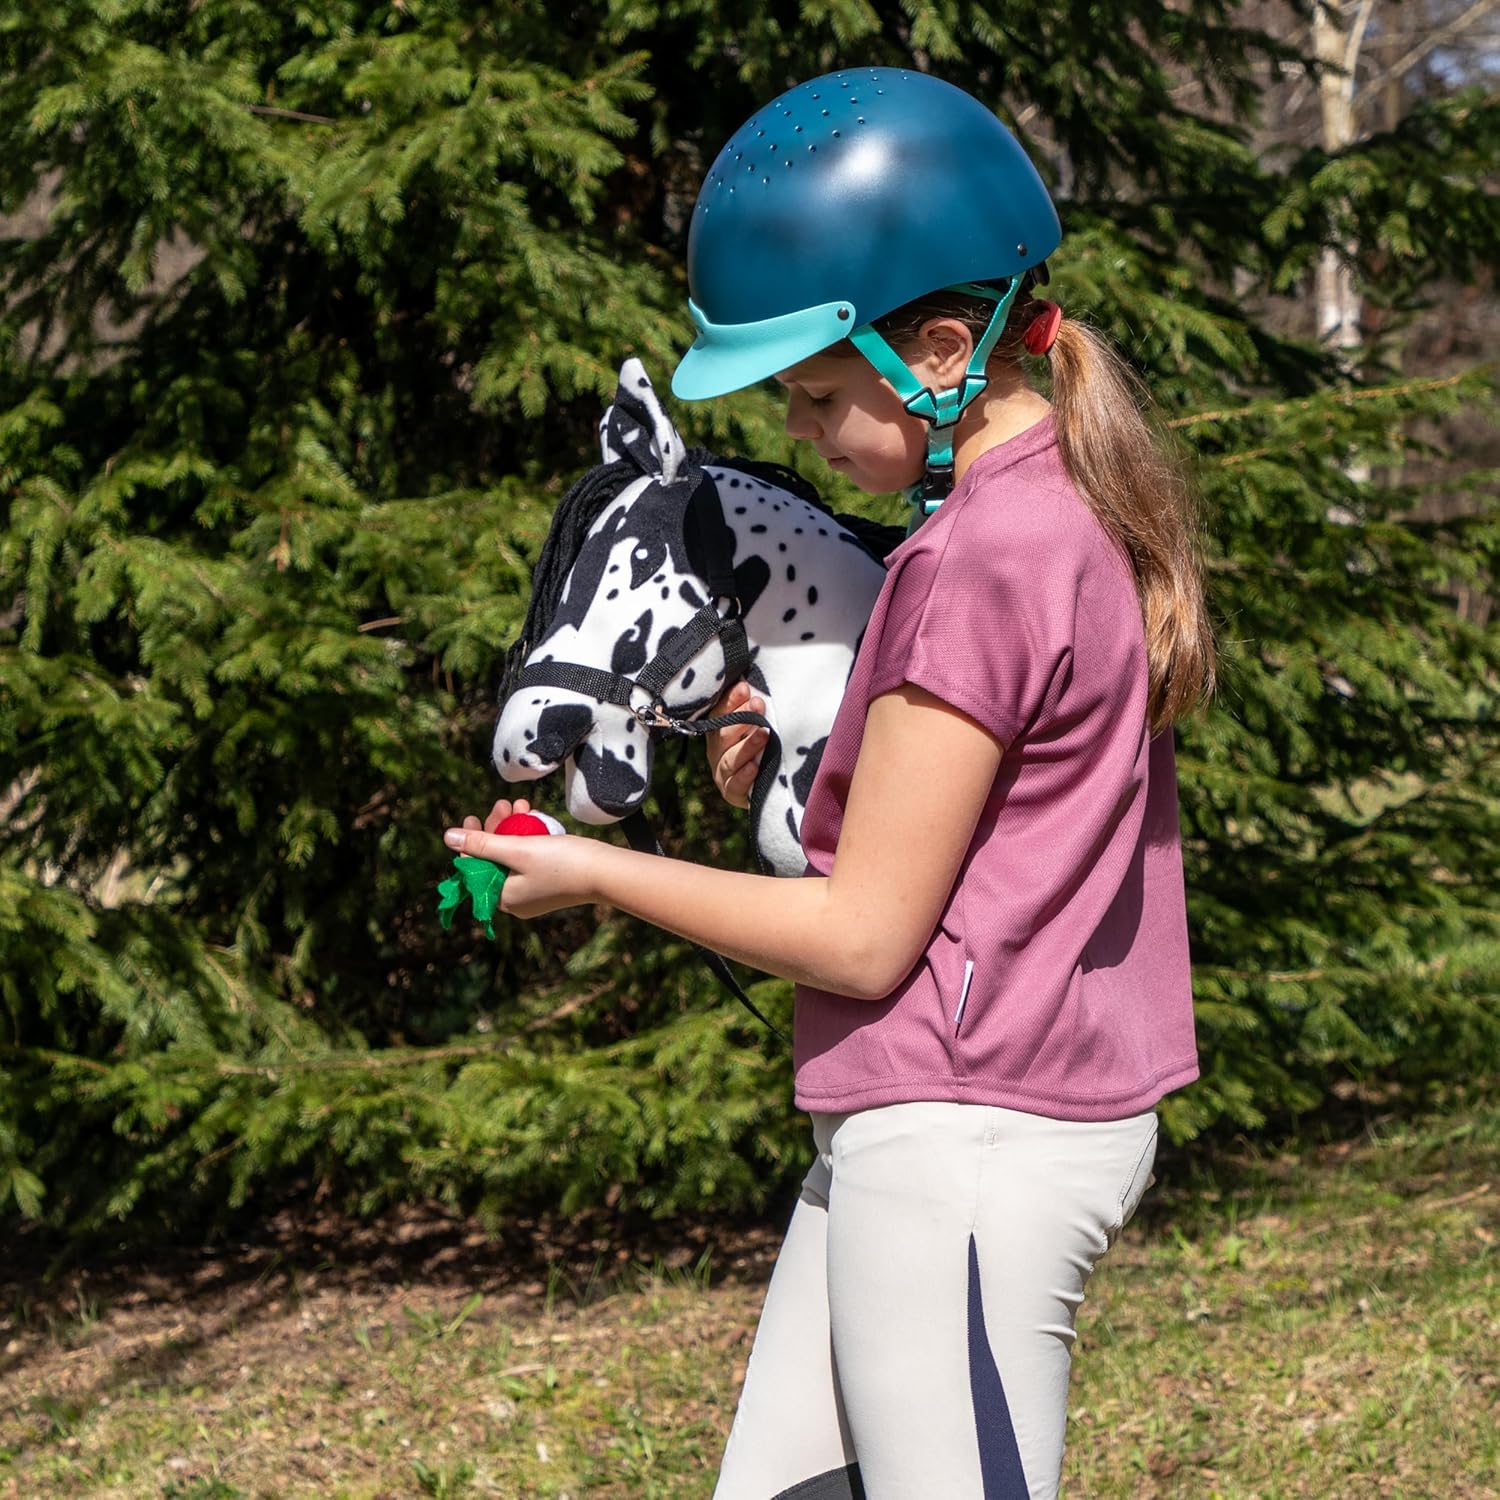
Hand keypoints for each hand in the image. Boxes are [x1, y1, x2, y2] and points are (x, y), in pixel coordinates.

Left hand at [443, 798, 597, 918]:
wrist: (607, 872)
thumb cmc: (563, 863)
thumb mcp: (517, 850)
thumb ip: (482, 843)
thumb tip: (448, 837)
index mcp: (503, 898)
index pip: (473, 870)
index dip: (470, 843)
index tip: (473, 817)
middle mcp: (516, 900)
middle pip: (493, 861)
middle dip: (495, 830)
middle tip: (502, 804)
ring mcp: (534, 892)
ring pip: (512, 856)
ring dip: (513, 828)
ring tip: (521, 804)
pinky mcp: (549, 882)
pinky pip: (529, 859)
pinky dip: (529, 837)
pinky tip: (534, 815)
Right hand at [705, 681, 768, 809]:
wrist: (761, 784)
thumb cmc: (759, 745)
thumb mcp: (756, 723)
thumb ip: (752, 706)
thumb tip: (751, 680)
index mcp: (718, 729)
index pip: (720, 712)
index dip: (731, 700)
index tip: (745, 688)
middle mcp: (716, 749)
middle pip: (724, 733)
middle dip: (742, 718)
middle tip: (758, 704)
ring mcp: (722, 771)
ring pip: (730, 758)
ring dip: (747, 745)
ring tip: (764, 734)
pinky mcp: (731, 791)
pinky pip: (735, 784)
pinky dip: (744, 775)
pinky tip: (755, 767)